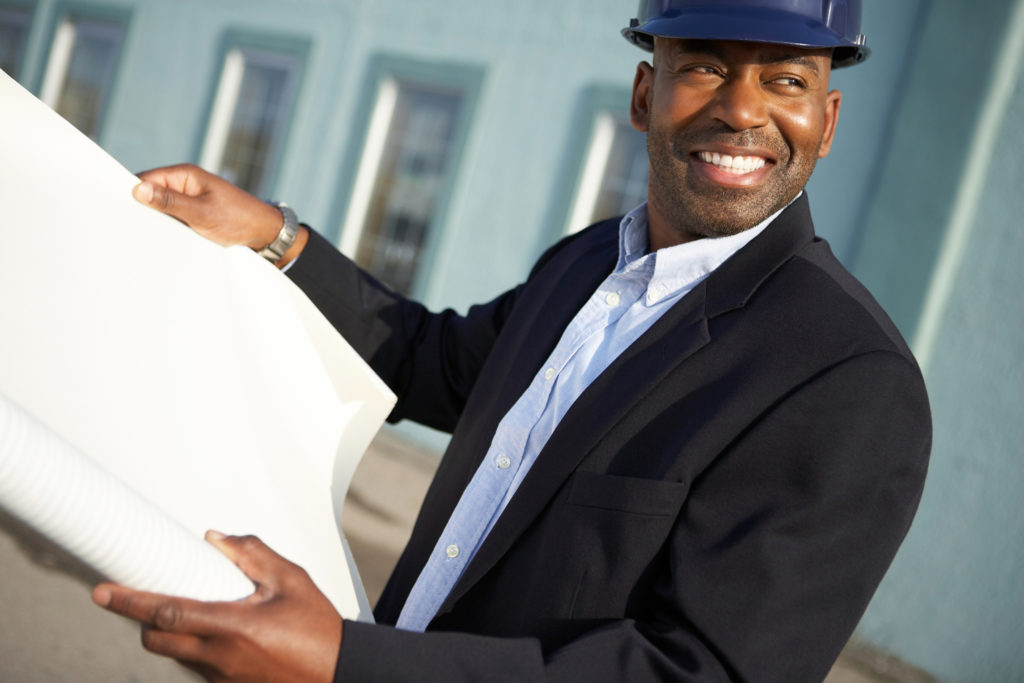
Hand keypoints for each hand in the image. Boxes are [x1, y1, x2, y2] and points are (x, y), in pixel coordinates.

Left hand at [92, 531, 341, 682]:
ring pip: (174, 655)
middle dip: (143, 619)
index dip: (129, 601)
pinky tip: (214, 633)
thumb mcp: (292, 581)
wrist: (338, 673)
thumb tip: (215, 539)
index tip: (102, 591)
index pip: (166, 613)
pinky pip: (194, 667)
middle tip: (140, 596)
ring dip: (169, 634)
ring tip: (187, 611)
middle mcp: (219, 658)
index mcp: (233, 627)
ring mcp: (220, 679)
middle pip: (156, 641)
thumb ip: (252, 555)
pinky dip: (191, 648)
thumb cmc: (317, 626)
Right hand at [133, 164, 307, 265]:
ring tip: (138, 236)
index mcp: (185, 175)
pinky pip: (171, 222)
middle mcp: (184, 186)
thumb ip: (170, 203)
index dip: (130, 193)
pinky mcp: (193, 218)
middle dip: (139, 210)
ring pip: (160, 211)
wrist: (267, 237)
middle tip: (122, 227)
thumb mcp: (202, 213)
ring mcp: (188, 203)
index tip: (113, 208)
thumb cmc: (239, 220)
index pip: (146, 179)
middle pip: (150, 196)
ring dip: (153, 223)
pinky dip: (165, 230)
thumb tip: (138, 190)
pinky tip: (156, 242)